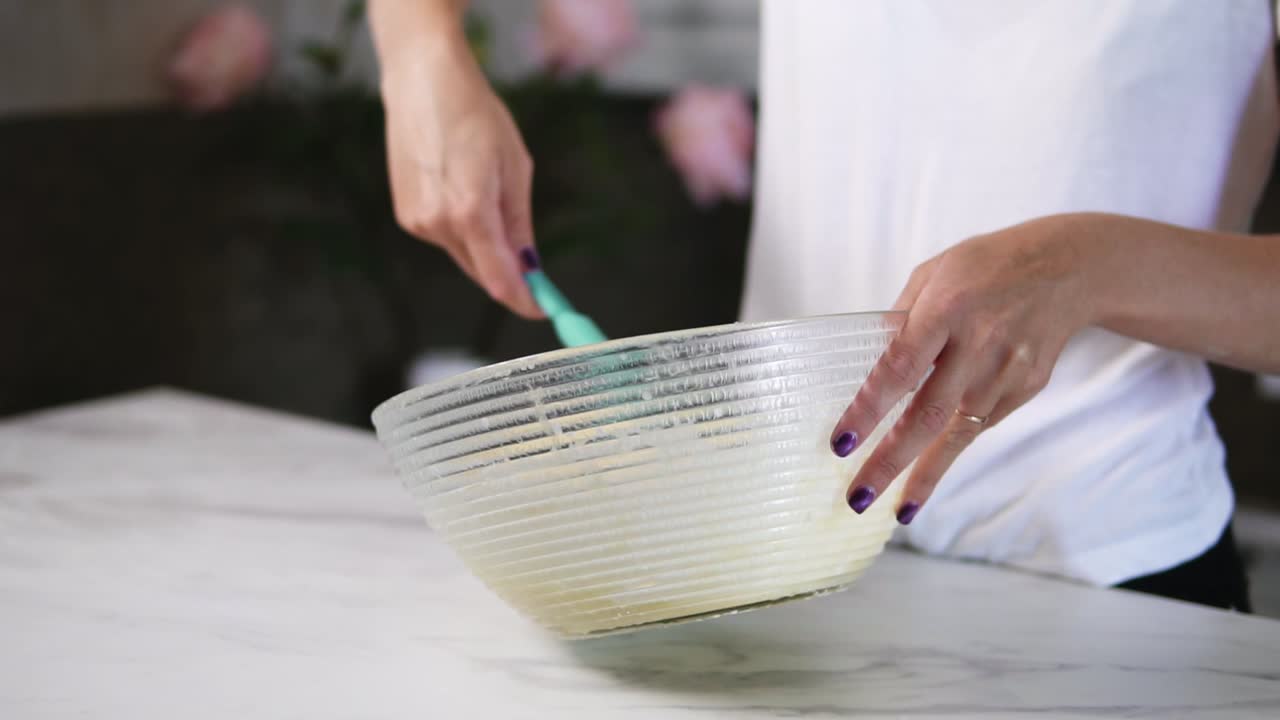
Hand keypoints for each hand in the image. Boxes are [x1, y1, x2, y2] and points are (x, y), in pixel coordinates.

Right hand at [380, 33, 540, 317]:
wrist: (422, 82)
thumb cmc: (475, 114)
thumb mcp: (514, 167)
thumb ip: (519, 225)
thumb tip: (530, 267)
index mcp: (470, 210)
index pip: (499, 277)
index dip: (523, 299)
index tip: (543, 311)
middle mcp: (437, 222)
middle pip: (482, 271)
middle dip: (509, 277)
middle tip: (536, 282)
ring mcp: (417, 221)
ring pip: (464, 255)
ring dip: (486, 250)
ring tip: (494, 202)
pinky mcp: (406, 214)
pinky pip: (445, 238)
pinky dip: (464, 233)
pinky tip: (466, 197)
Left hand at [829, 215, 1096, 524]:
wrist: (1067, 269)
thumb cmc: (986, 267)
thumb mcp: (934, 273)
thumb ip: (901, 319)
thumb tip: (872, 366)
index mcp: (946, 308)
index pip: (898, 368)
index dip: (868, 410)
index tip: (841, 443)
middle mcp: (979, 344)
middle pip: (928, 414)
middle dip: (890, 461)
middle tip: (859, 497)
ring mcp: (1007, 371)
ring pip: (958, 433)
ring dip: (925, 474)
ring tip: (895, 508)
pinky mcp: (1025, 388)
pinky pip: (979, 425)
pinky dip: (951, 451)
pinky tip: (928, 474)